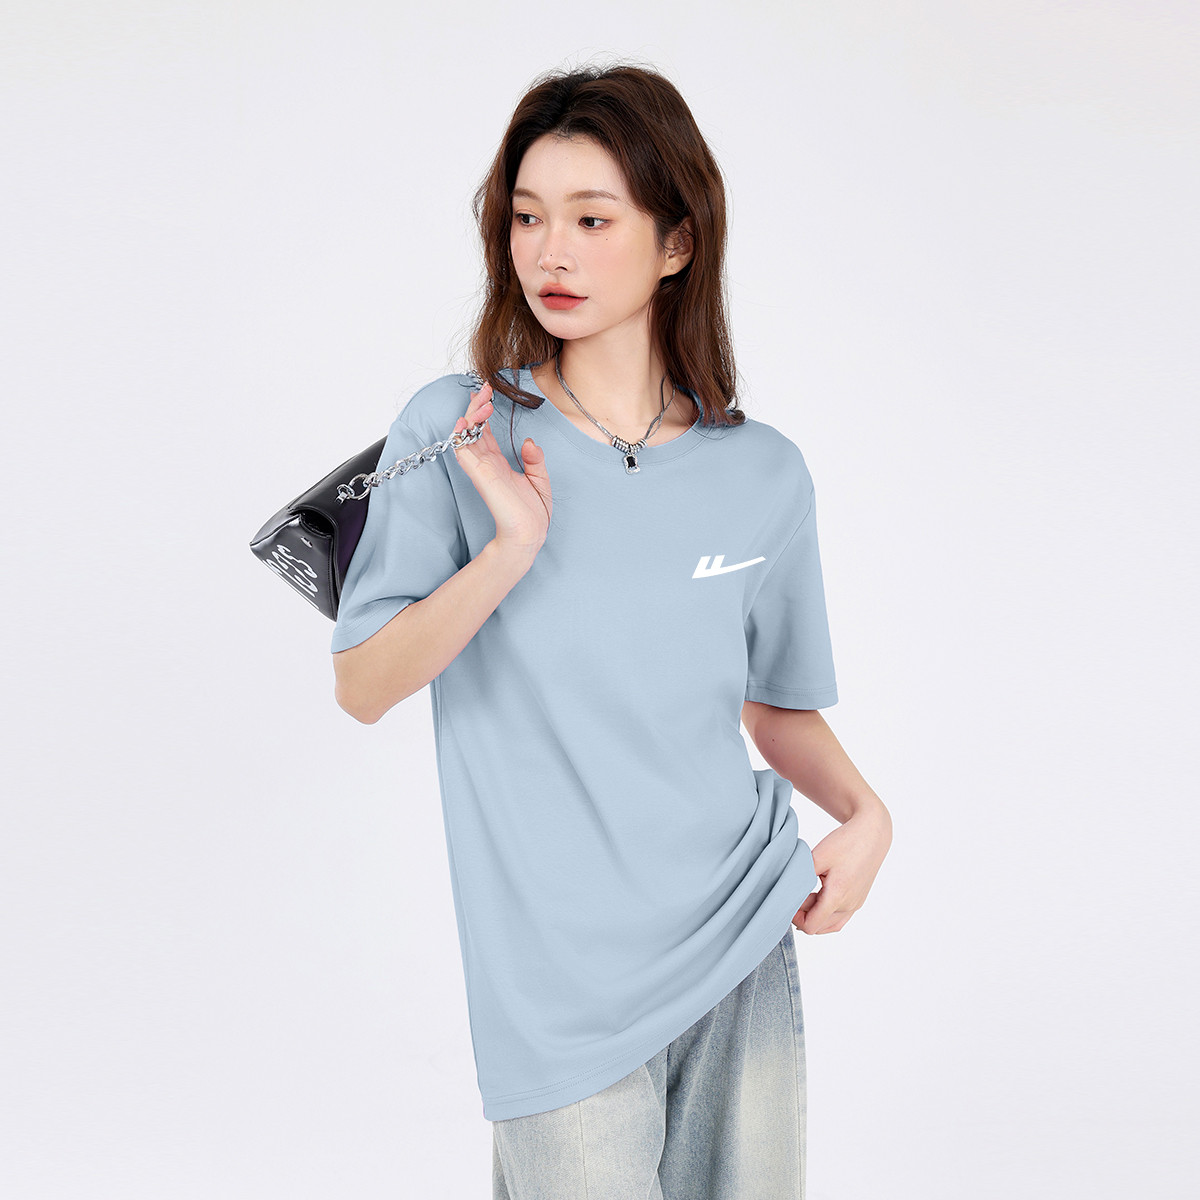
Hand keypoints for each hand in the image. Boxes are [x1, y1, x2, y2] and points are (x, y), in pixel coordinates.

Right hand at [452, 380, 551, 552]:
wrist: (529, 534)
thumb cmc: (533, 514)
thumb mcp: (540, 480)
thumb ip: (534, 460)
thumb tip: (528, 441)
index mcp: (499, 464)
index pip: (486, 432)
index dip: (483, 412)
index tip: (487, 392)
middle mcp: (487, 464)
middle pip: (474, 428)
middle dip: (476, 406)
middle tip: (484, 387)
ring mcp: (481, 468)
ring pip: (466, 435)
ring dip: (471, 414)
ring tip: (481, 399)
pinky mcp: (479, 474)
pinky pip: (463, 450)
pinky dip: (461, 434)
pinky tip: (466, 420)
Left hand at [792, 804, 891, 934]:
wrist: (872, 834)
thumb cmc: (845, 842)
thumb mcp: (817, 856)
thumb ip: (800, 877)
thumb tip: (786, 893)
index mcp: (837, 896)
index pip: (810, 925)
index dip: (794, 917)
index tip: (787, 899)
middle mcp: (849, 905)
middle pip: (819, 926)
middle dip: (803, 914)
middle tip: (794, 893)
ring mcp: (856, 904)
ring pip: (830, 924)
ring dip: (815, 915)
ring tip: (805, 895)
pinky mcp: (859, 900)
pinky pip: (840, 918)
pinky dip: (826, 914)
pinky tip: (817, 899)